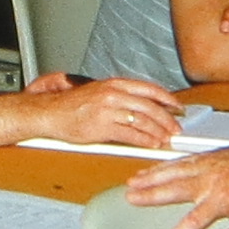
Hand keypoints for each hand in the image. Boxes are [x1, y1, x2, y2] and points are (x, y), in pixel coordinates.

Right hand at [40, 75, 182, 149]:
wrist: (50, 113)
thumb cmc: (72, 106)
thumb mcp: (100, 93)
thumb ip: (121, 98)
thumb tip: (143, 107)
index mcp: (114, 84)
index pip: (149, 89)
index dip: (167, 99)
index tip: (178, 107)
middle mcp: (113, 94)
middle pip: (150, 106)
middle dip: (167, 119)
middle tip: (176, 128)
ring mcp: (108, 110)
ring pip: (142, 121)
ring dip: (158, 132)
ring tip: (166, 139)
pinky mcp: (102, 127)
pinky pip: (130, 135)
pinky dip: (144, 141)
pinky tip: (151, 144)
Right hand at [126, 143, 228, 228]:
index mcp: (220, 201)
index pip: (192, 223)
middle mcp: (209, 182)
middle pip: (173, 190)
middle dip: (150, 195)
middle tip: (131, 197)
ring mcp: (206, 167)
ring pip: (173, 171)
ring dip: (151, 177)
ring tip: (133, 182)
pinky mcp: (207, 157)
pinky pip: (180, 160)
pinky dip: (164, 165)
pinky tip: (153, 169)